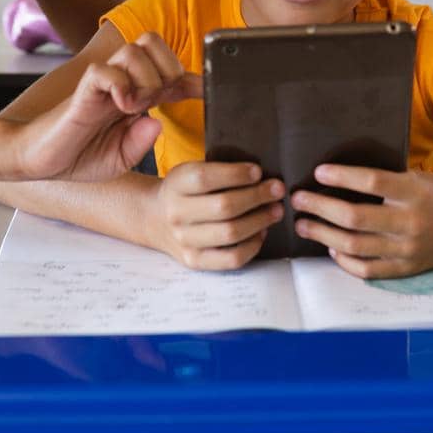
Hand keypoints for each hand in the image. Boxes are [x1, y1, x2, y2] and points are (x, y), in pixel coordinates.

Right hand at [15, 33, 198, 181]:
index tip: (206, 92)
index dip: (193, 78)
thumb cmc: (80, 156)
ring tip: (136, 106)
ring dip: (145, 78)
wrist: (41, 161)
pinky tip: (121, 106)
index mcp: (136, 95)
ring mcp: (103, 82)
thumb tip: (156, 121)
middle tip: (159, 99)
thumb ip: (142, 141)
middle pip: (154, 42)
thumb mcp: (122, 157)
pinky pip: (104, 70)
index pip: (171, 72)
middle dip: (167, 69)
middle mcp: (122, 82)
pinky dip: (119, 85)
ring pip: (134, 50)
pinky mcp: (84, 90)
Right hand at [150, 161, 284, 269]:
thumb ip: (217, 171)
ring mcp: (185, 241)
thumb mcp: (190, 172)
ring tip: (276, 210)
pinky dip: (253, 245)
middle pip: (224, 206)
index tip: (258, 171)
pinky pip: (231, 258)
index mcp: (175, 185)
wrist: (155, 218)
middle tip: (277, 189)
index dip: (236, 174)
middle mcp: (177, 214)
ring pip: (231, 233)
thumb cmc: (184, 191)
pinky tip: (262, 232)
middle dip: (257, 196)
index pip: (205, 178)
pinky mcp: (195, 261)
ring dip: (260, 220)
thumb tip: (261, 176)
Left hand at [291, 166, 432, 278]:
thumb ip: (383, 180)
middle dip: (320, 207)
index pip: (373, 182)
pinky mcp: (407, 269)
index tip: (318, 173)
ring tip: (303, 224)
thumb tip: (336, 177)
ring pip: (355, 246)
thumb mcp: (416, 177)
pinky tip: (330, 247)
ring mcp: (408, 249)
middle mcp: (411, 222)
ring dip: (323, 234)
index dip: (343, 177)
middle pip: (356, 217)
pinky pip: (368, 270)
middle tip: (298, 199)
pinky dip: (344, 260)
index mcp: (414, 193)